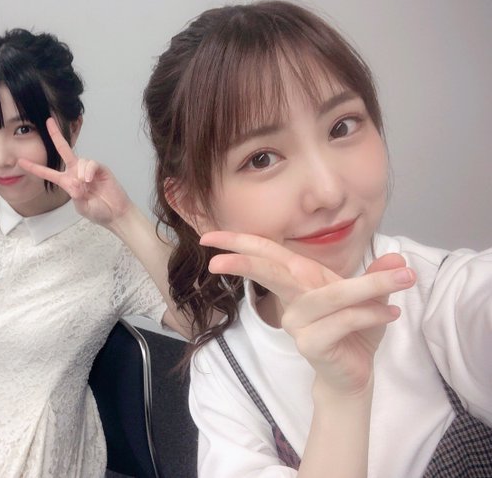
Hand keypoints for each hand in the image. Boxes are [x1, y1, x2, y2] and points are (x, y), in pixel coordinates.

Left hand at [18, 118, 131, 226]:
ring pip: (79, 161)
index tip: (20, 161)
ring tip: (88, 187)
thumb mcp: (83, 208)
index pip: (48, 173)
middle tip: (48, 121)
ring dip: (81, 174)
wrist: (116, 213)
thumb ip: (76, 196)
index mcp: (67, 183)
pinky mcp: (100, 168)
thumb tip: (76, 182)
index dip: (35, 168)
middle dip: (56, 136)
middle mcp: (76, 173)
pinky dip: (89, 171)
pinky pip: (90, 164)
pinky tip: (90, 180)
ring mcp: (88, 170)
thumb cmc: (99, 212)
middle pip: (63, 150)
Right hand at [200, 231, 415, 394]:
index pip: (265, 255)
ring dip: (366, 285)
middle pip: (268, 271)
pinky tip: (391, 312)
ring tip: (404, 276)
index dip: (237, 242)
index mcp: (299, 280)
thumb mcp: (368, 297)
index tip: (207, 238)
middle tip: (213, 256)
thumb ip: (377, 275)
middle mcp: (292, 300)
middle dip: (243, 259)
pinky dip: (371, 314)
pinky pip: (343, 322)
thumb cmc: (353, 331)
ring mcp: (298, 324)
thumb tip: (398, 257)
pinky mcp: (311, 344)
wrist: (356, 374)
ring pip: (327, 295)